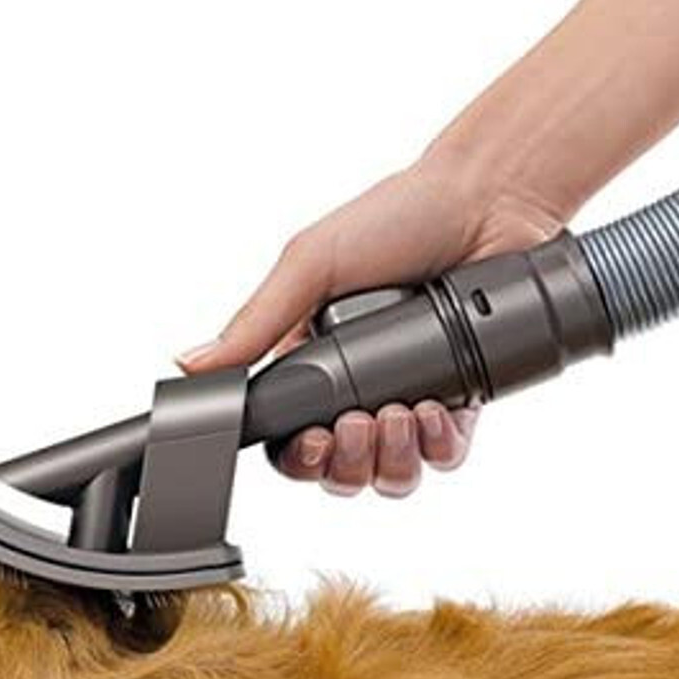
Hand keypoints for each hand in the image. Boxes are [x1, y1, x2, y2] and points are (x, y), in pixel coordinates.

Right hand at [176, 149, 565, 495]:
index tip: (314, 441)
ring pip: (391, 474)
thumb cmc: (398, 217)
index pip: (290, 438)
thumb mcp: (309, 265)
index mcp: (310, 361)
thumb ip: (254, 322)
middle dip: (348, 462)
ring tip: (402, 412)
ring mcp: (410, 399)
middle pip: (339, 471)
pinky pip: (444, 456)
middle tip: (359, 421)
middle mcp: (358, 389)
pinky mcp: (461, 403)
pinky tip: (437, 409)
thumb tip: (190, 365)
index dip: (299, 457)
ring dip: (393, 458)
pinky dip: (438, 446)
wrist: (489, 203)